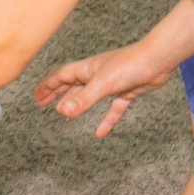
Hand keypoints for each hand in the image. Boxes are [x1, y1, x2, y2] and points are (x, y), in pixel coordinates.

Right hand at [33, 45, 174, 138]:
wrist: (157, 61)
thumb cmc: (130, 65)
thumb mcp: (103, 84)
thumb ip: (83, 99)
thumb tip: (61, 112)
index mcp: (88, 69)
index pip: (62, 76)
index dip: (48, 85)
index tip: (36, 96)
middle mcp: (97, 74)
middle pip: (72, 84)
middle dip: (56, 92)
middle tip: (42, 102)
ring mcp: (111, 83)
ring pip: (89, 95)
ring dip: (76, 104)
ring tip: (64, 113)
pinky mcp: (126, 92)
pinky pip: (112, 109)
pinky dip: (106, 120)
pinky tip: (100, 133)